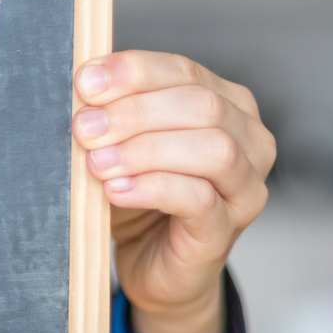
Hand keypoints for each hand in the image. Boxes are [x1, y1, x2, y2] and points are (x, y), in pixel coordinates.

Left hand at [72, 50, 274, 332]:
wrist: (149, 261)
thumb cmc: (139, 195)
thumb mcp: (122, 143)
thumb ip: (113, 112)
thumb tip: (83, 86)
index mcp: (226, 104)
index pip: (184, 71)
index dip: (133, 72)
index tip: (85, 83)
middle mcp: (248, 141)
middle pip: (202, 106)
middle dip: (134, 112)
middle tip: (85, 127)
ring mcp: (244, 188)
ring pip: (213, 150)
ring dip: (145, 150)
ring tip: (98, 162)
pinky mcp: (226, 230)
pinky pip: (199, 199)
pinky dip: (152, 188)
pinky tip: (116, 189)